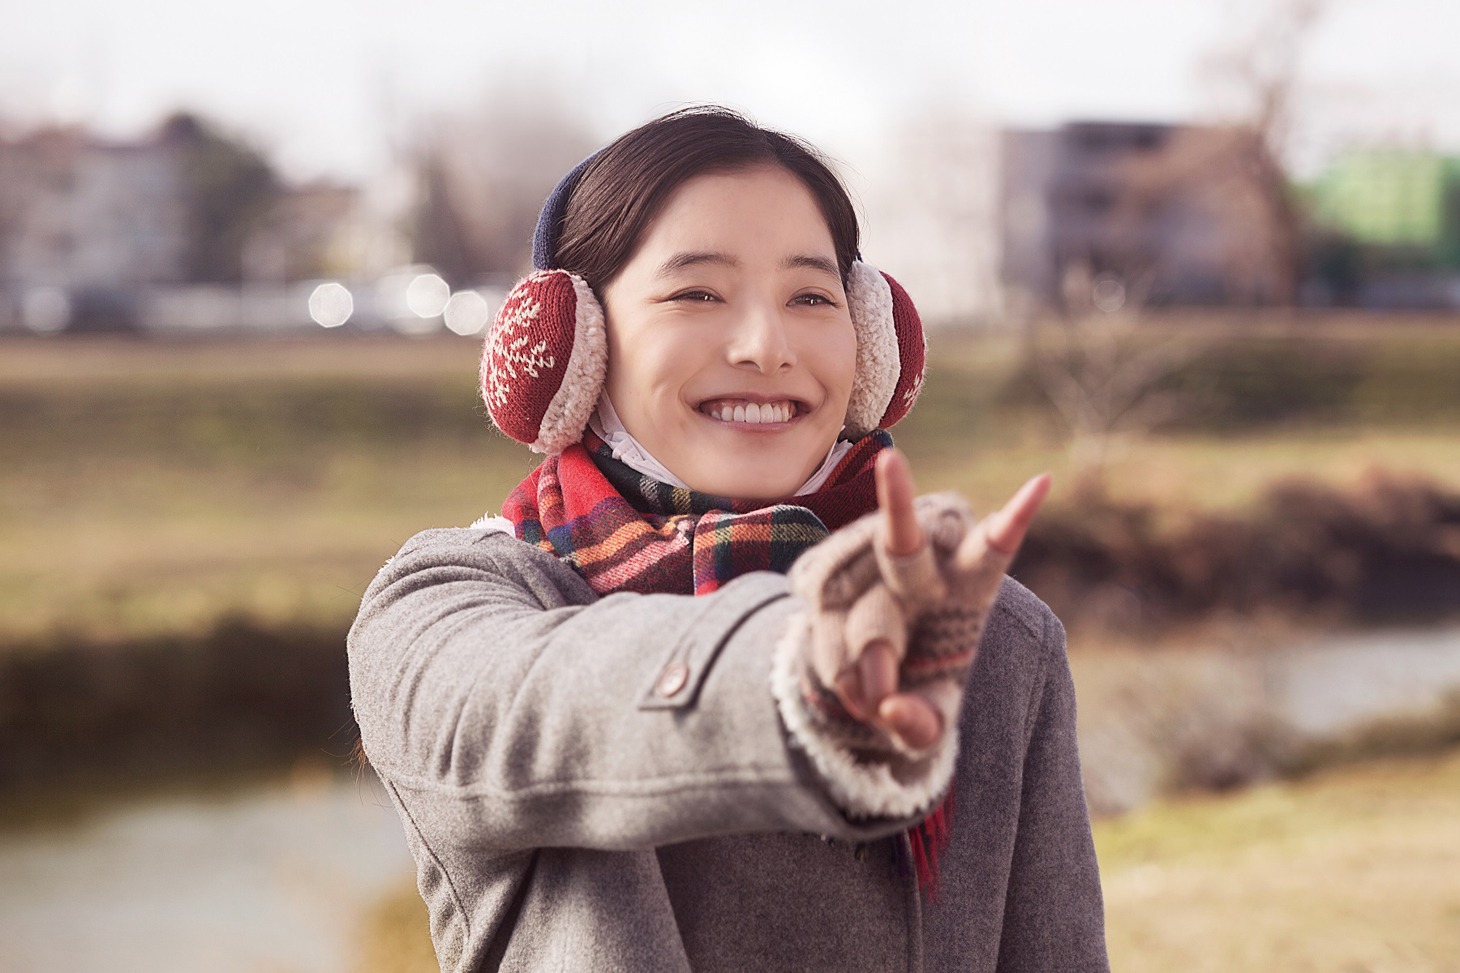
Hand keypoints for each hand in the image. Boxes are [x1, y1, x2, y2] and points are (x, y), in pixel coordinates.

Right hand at [834, 449, 1050, 751]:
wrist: (863, 673)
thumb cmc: (921, 680)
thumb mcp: (933, 715)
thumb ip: (923, 724)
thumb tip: (890, 709)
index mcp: (967, 583)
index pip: (994, 550)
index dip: (1015, 520)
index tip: (1043, 481)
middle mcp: (918, 562)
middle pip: (903, 541)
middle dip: (897, 500)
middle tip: (892, 461)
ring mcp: (863, 564)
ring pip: (861, 620)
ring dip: (865, 677)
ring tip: (876, 700)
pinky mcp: (821, 577)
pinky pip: (825, 633)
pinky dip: (838, 672)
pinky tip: (851, 686)